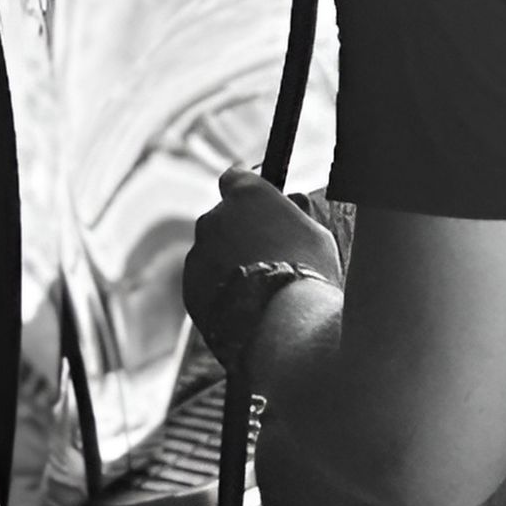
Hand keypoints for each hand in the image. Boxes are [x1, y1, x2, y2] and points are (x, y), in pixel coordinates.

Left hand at [182, 168, 343, 340]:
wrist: (283, 327)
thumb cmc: (309, 275)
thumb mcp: (316, 234)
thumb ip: (297, 213)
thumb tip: (294, 200)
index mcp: (246, 195)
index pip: (236, 178)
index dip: (246, 192)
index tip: (258, 206)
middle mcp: (213, 218)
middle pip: (222, 219)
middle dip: (239, 233)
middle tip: (267, 258)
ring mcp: (197, 253)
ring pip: (212, 254)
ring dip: (228, 265)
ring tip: (261, 293)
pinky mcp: (189, 288)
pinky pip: (205, 284)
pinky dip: (220, 292)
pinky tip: (247, 309)